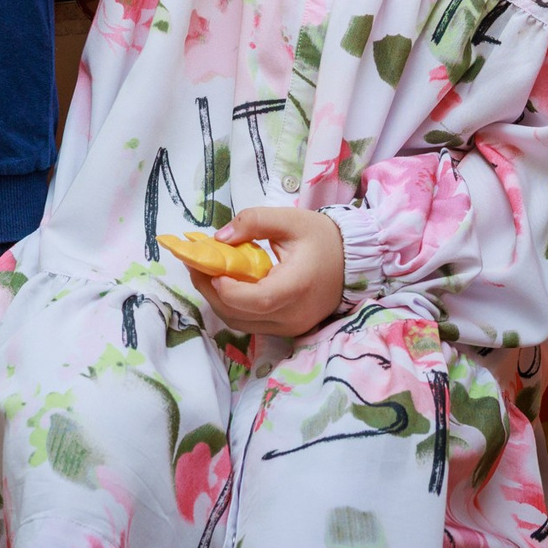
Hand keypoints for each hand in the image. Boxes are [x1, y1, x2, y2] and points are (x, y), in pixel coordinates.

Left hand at [184, 207, 343, 338]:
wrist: (353, 261)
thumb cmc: (322, 238)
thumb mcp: (289, 219)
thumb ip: (253, 222)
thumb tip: (219, 238)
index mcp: (297, 286)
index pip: (256, 300)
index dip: (227, 288)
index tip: (208, 267)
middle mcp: (294, 315)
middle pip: (240, 315)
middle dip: (210, 290)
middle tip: (194, 264)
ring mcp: (291, 326)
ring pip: (241, 323)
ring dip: (217, 300)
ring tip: (204, 272)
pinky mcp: (288, 329)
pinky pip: (251, 324)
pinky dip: (232, 306)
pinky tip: (224, 284)